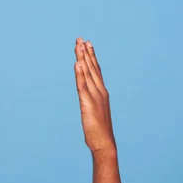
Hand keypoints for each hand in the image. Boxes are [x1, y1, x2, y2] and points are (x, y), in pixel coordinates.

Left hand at [74, 38, 115, 154]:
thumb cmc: (99, 131)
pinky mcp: (88, 104)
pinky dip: (80, 74)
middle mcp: (100, 91)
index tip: (87, 44)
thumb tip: (87, 100)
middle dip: (86, 53)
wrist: (104, 143)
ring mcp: (95, 96)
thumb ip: (91, 103)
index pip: (96, 71)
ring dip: (82, 58)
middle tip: (81, 39)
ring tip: (79, 45)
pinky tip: (77, 63)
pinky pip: (82, 86)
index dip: (91, 57)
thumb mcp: (94, 113)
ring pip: (87, 74)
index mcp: (101, 93)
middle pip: (92, 68)